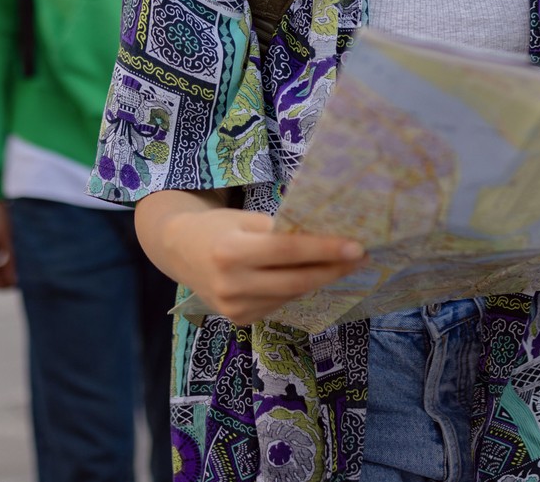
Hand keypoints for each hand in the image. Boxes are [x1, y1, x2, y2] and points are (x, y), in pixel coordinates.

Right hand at [155, 206, 365, 325]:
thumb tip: (325, 235)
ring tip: (343, 266)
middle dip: (332, 269)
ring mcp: (234, 308)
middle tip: (361, 258)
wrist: (179, 250)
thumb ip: (278, 231)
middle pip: (295, 280)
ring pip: (290, 295)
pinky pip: (278, 304)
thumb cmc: (217, 227)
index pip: (288, 251)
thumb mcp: (243, 219)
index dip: (324, 249)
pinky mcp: (239, 320)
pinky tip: (312, 278)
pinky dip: (297, 290)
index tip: (356, 246)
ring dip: (319, 281)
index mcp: (231, 252)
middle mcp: (231, 284)